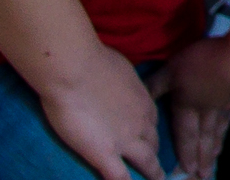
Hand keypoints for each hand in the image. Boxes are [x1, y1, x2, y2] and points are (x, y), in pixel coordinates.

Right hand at [40, 42, 164, 179]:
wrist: (76, 69)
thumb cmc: (93, 61)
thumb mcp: (120, 69)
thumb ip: (122, 83)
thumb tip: (116, 83)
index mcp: (144, 100)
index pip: (151, 122)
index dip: (150, 131)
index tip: (148, 138)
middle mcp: (141, 122)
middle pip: (153, 142)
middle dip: (154, 152)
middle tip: (154, 164)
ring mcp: (125, 140)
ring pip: (146, 162)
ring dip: (152, 173)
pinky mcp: (104, 154)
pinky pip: (120, 178)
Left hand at [150, 37, 229, 178]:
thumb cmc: (202, 65)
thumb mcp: (171, 70)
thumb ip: (156, 84)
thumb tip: (138, 99)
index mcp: (188, 106)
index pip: (184, 135)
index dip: (184, 153)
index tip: (186, 172)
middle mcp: (207, 108)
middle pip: (204, 136)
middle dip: (203, 156)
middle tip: (205, 174)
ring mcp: (227, 99)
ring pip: (220, 123)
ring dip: (218, 140)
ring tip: (218, 154)